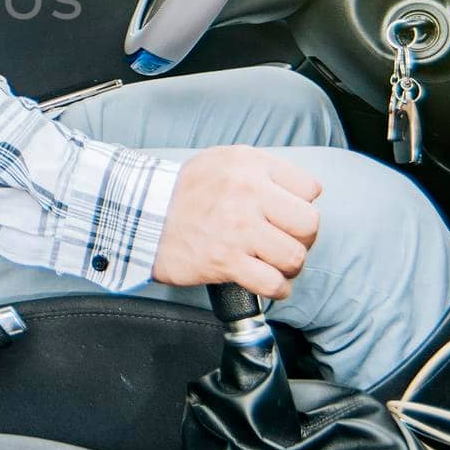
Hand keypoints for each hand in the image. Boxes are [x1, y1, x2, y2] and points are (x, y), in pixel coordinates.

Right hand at [152, 145, 321, 298]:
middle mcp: (248, 193)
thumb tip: (296, 192)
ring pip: (294, 257)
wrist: (140, 215)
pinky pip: (273, 283)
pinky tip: (267, 283)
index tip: (285, 216)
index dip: (299, 206)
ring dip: (288, 267)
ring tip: (273, 264)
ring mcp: (238, 228)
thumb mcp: (221, 161)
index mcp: (250, 165)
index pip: (310, 189)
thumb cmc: (181, 191)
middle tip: (283, 243)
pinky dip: (276, 289)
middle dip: (301, 239)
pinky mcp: (226, 260)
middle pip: (309, 224)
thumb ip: (259, 170)